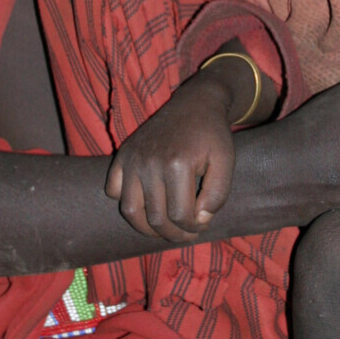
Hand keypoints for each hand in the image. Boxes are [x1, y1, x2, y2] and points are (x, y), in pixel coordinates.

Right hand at [106, 73, 235, 240]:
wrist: (195, 104)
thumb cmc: (212, 135)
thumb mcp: (226, 162)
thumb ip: (218, 194)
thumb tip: (199, 219)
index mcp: (177, 164)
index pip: (180, 216)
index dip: (193, 227)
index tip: (203, 223)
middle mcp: (150, 162)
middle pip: (156, 218)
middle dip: (174, 234)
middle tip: (187, 233)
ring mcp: (133, 159)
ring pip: (131, 210)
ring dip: (147, 228)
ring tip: (165, 228)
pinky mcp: (123, 155)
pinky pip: (113, 190)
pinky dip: (127, 202)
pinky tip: (146, 203)